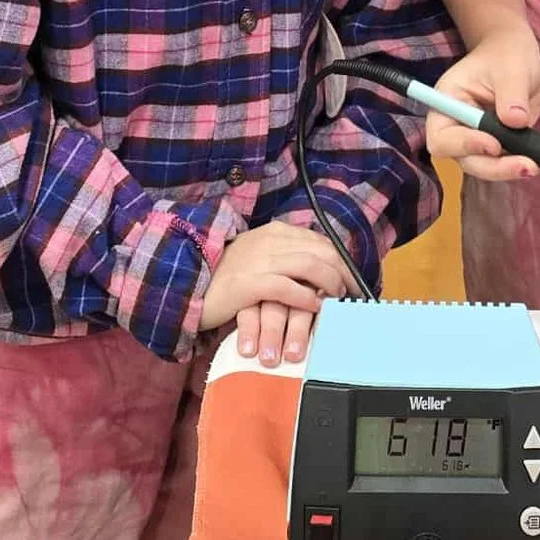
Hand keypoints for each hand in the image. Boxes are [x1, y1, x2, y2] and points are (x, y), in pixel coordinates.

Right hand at [203, 222, 350, 365]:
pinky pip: (287, 288)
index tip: (354, 280)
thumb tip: (319, 271)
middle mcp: (269, 241)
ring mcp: (259, 260)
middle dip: (344, 273)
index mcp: (274, 232)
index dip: (342, 261)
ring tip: (337, 301)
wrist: (186, 285)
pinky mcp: (249, 284)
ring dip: (331, 284)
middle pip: (322, 251)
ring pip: (310, 266)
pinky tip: (315, 307)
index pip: (321, 241)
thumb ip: (285, 259)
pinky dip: (307, 298)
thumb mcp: (259, 260)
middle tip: (353, 295)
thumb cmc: (226, 278)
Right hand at [429, 22, 539, 182]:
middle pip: (467, 160)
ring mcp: (480, 138)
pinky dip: (531, 157)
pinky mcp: (501, 144)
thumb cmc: (506, 54)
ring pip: (490, 166)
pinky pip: (511, 159)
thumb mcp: (511, 68)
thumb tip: (517, 121)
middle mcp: (459, 127)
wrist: (517, 53)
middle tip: (528, 165)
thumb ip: (511, 94)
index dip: (465, 146)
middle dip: (496, 167)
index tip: (494, 144)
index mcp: (448, 104)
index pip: (443, 138)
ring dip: (514, 167)